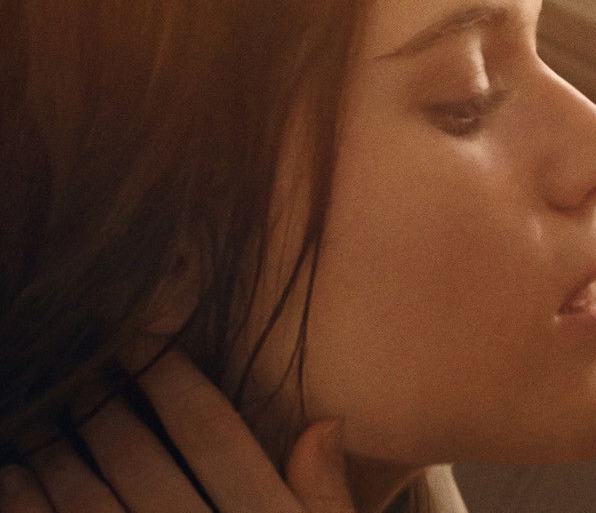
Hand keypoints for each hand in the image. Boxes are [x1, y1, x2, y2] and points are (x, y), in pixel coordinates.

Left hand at [0, 347, 354, 512]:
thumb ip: (327, 495)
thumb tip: (325, 421)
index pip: (208, 430)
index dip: (171, 376)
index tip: (143, 336)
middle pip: (138, 456)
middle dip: (99, 404)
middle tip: (77, 368)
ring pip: (89, 501)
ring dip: (51, 456)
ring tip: (33, 422)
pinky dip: (31, 512)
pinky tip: (13, 487)